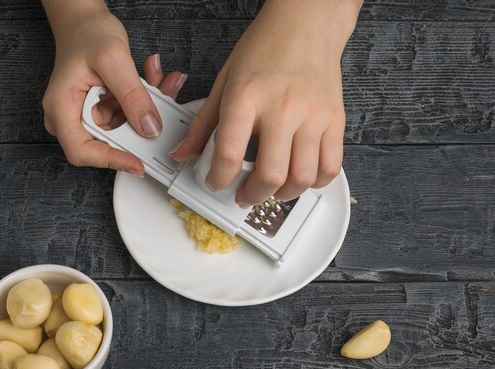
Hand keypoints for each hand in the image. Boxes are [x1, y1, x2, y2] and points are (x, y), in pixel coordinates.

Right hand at [42, 3, 186, 175]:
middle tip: (161, 107)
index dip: (110, 160)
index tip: (137, 163)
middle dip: (140, 127)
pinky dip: (145, 101)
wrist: (85, 21)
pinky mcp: (104, 112)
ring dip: (147, 109)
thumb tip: (149, 128)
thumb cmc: (87, 34)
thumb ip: (132, 95)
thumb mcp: (113, 59)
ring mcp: (88, 116)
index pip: (82, 150)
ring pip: (124, 130)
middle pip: (108, 143)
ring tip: (161, 83)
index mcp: (61, 108)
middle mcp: (71, 118)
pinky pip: (129, 117)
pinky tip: (155, 80)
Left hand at [169, 0, 360, 204]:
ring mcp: (312, 116)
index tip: (215, 182)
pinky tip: (299, 178)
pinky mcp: (334, 120)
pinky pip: (330, 166)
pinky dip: (314, 183)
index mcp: (247, 97)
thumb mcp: (224, 80)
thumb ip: (204, 122)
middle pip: (270, 175)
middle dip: (252, 196)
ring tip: (270, 189)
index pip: (230, 153)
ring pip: (302, 177)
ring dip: (283, 194)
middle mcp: (281, 108)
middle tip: (244, 194)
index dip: (218, 179)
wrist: (306, 23)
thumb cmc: (265, 48)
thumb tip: (184, 153)